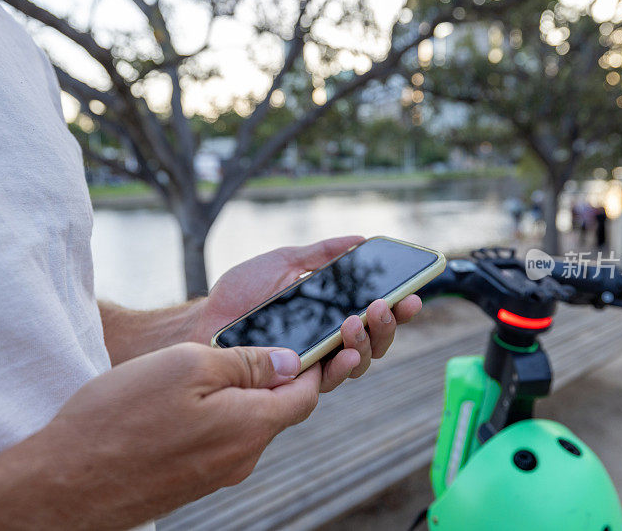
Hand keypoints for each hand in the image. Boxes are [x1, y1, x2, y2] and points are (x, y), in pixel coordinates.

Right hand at [0, 343, 320, 528]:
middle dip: (275, 377)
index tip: (302, 338)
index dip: (311, 364)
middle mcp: (243, 457)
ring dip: (241, 396)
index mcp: (251, 425)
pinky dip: (218, 415)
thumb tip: (290, 362)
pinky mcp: (193, 481)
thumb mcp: (187, 366)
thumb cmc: (120, 417)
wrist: (64, 484)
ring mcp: (218, 473)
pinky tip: (185, 401)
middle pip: (278, 409)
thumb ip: (247, 364)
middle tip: (250, 345)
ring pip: (248, 424)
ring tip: (209, 369)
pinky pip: (221, 440)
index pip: (306, 393)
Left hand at [191, 236, 421, 391]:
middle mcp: (330, 342)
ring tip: (359, 320)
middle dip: (389, 324)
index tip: (414, 295)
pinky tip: (345, 353)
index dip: (399, 307)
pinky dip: (344, 366)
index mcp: (332, 314)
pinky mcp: (297, 383)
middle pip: (376, 342)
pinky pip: (330, 382)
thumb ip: (322, 253)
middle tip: (386, 305)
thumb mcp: (286, 263)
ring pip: (360, 363)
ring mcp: (316, 364)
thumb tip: (360, 239)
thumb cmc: (243, 293)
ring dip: (368, 342)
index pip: (375, 314)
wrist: (207, 320)